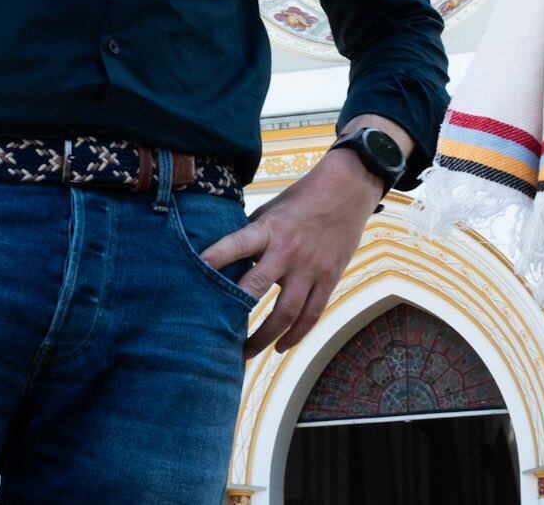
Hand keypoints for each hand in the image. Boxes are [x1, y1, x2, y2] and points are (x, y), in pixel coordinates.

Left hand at [200, 146, 384, 357]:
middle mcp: (288, 250)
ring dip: (265, 336)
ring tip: (247, 352)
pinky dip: (296, 335)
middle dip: (235, 313)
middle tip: (217, 336)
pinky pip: (312, 314)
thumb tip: (225, 261)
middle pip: (258, 287)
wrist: (347, 190)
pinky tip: (281, 346)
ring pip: (287, 312)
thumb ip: (251, 236)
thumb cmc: (301, 200)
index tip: (196, 270)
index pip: (237, 243)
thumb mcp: (270, 210)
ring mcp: (311, 268)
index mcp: (269, 229)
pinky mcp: (329, 278)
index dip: (217, 256)